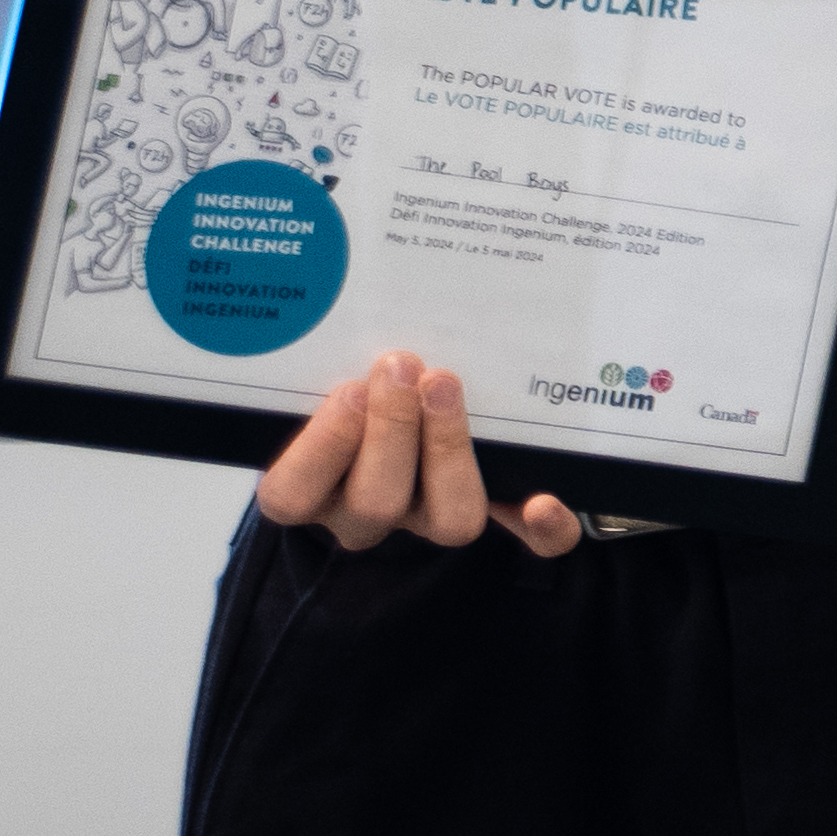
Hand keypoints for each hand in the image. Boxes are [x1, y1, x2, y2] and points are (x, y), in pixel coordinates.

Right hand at [255, 354, 583, 560]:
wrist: (395, 422)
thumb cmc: (348, 391)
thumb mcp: (313, 377)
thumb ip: (319, 360)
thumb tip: (303, 290)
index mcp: (313, 487)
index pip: (293, 495)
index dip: (322, 449)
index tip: (348, 389)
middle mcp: (368, 511)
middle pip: (375, 504)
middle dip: (393, 430)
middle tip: (402, 365)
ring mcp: (432, 519)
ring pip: (449, 520)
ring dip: (450, 448)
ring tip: (445, 382)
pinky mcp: (496, 515)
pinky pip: (527, 545)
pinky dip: (542, 530)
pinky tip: (543, 501)